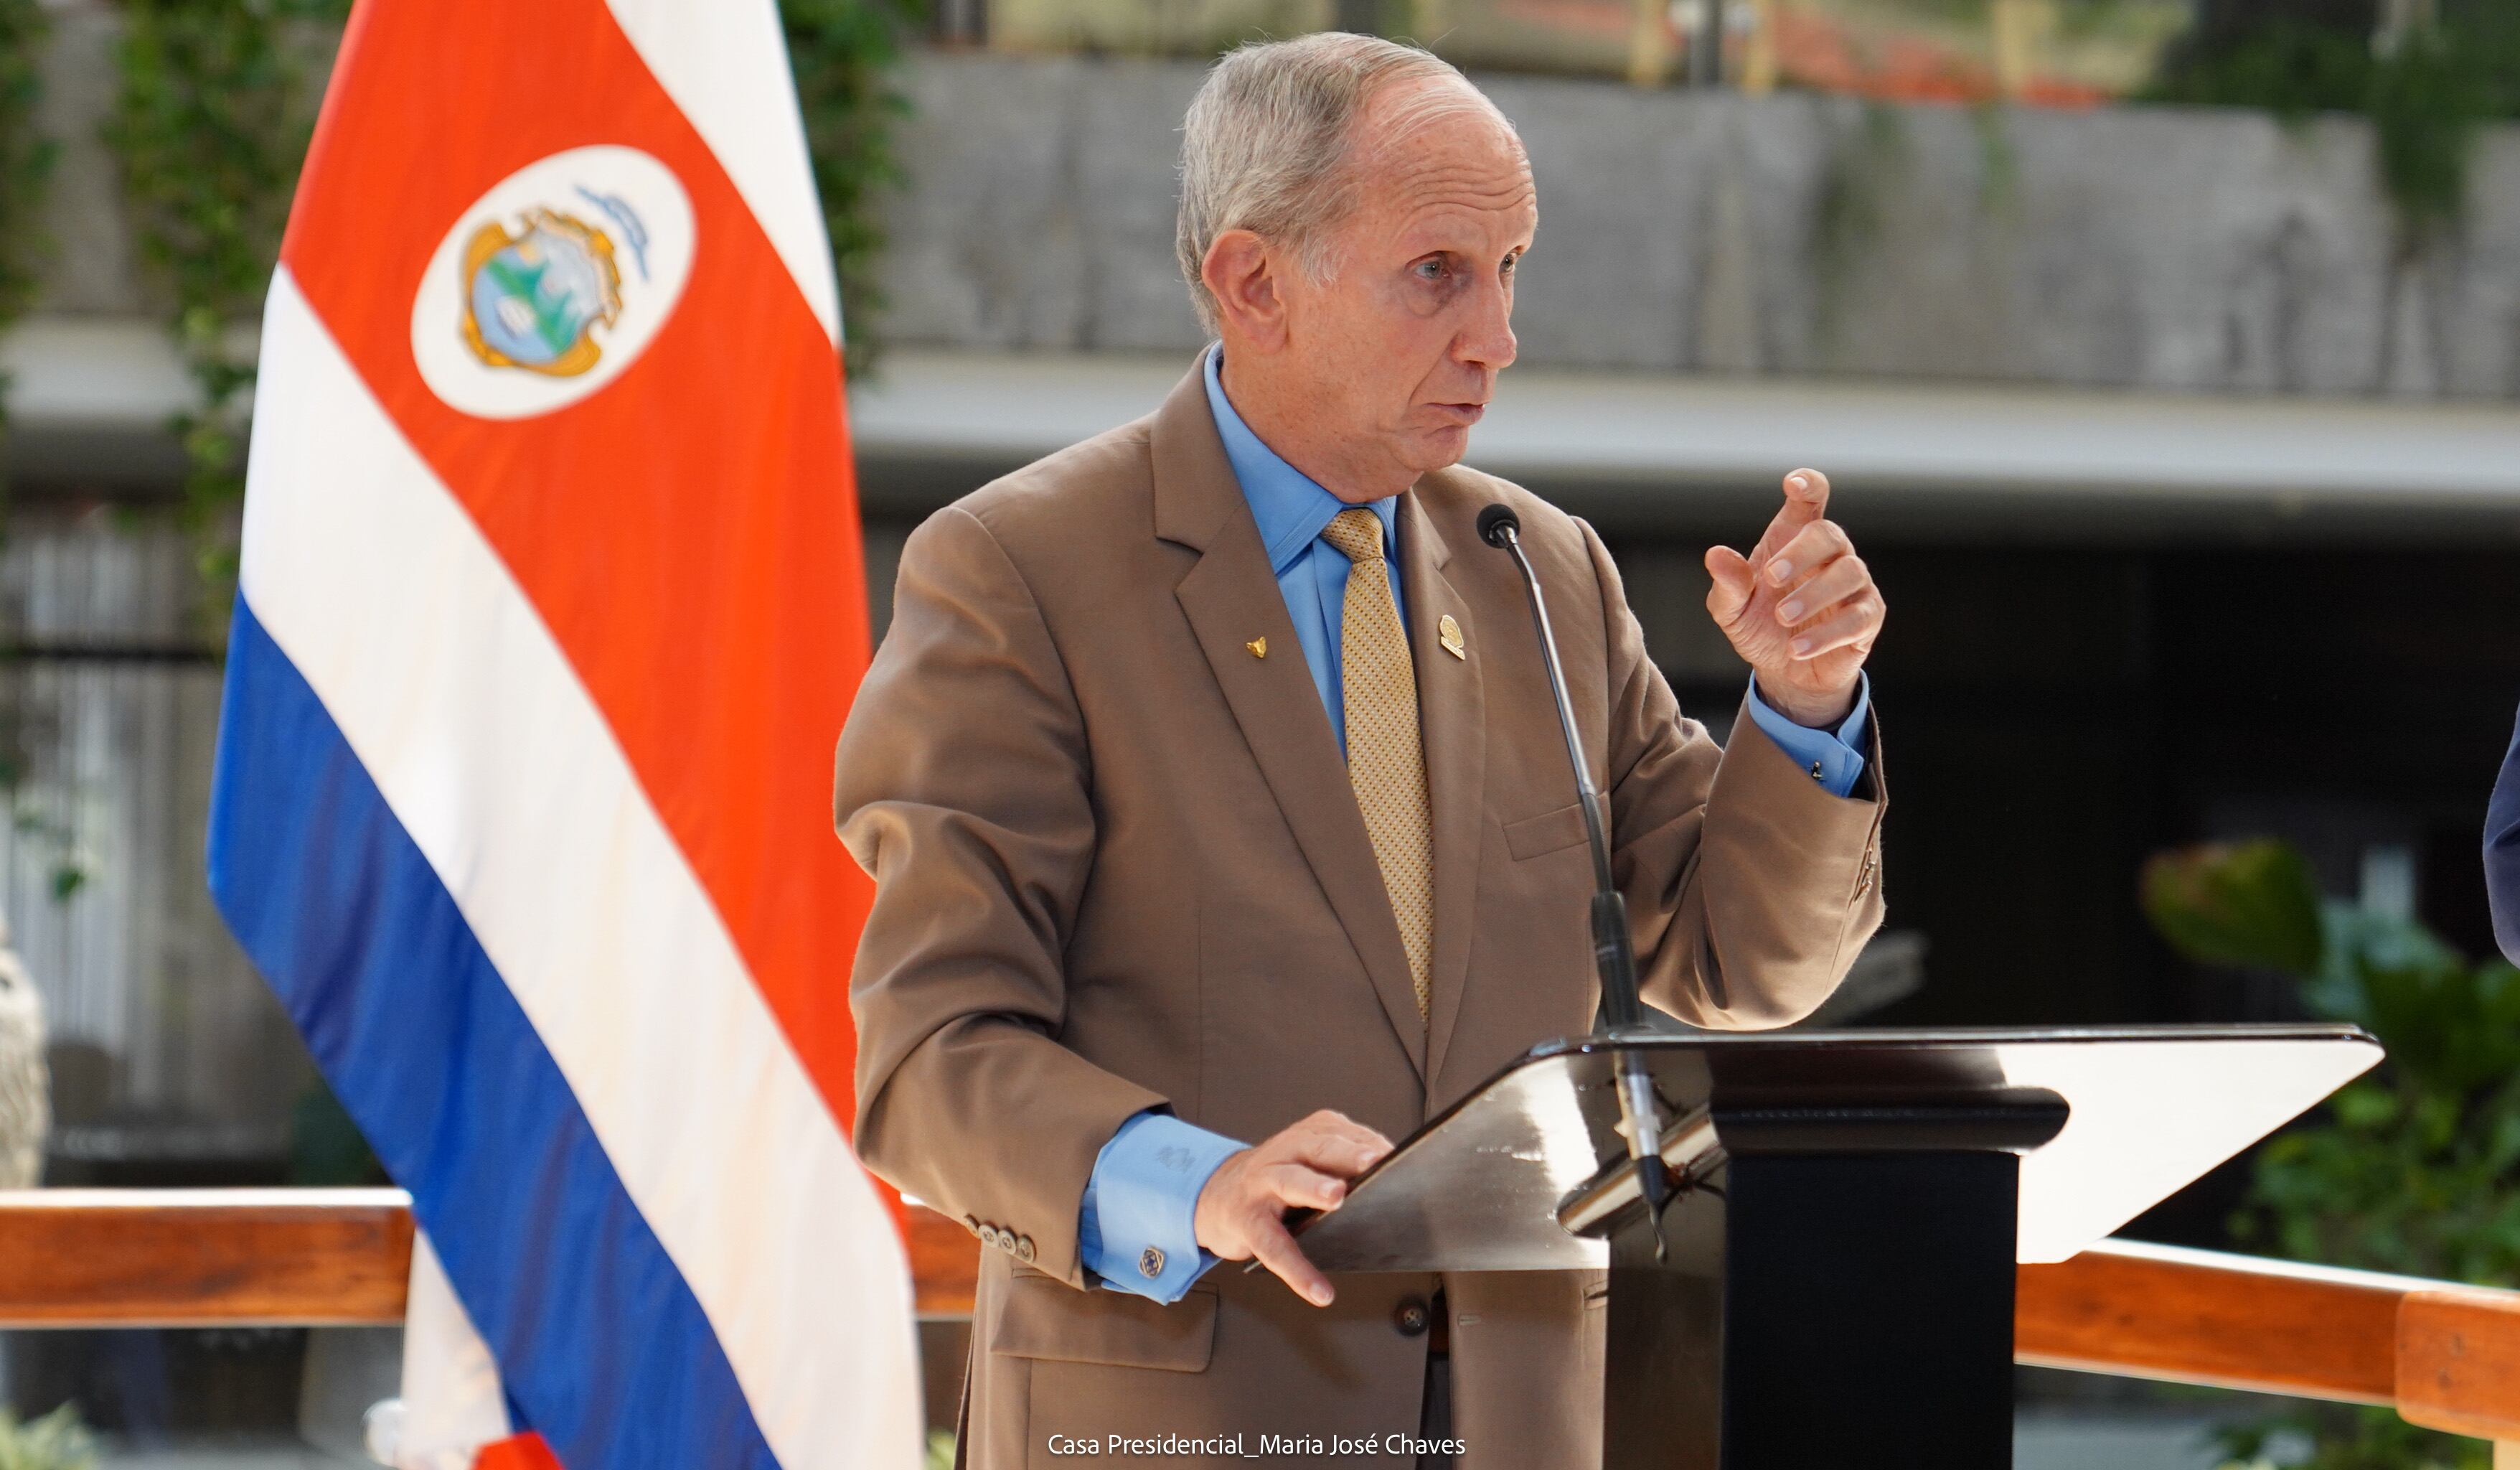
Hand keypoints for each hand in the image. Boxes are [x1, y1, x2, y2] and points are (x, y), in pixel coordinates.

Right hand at [1193, 1109, 1391, 1306]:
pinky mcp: (1248, 1221)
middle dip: (1347, 1153)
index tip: (1401, 1155)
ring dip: (1314, 1187)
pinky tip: (1319, 1291)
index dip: (1371, 1144)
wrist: (1216, 1196)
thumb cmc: (1275, 1181)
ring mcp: (1263, 1184)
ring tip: (1337, 1198)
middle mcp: (1284, 1153)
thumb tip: (1397, 1187)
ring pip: (1290, 1181)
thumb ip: (1345, 1168)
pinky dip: (1297, 1270)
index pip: (1343, 1134)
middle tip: (1373, 1161)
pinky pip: (1274, 1246)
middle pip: (1318, 1148)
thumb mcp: (1308, 1162)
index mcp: (1307, 1136)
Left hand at [1704, 468, 1883, 727]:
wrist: (1784, 673)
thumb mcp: (1732, 609)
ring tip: (1782, 618)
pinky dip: (1826, 634)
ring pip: (1850, 573)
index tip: (1793, 483)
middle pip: (1829, 534)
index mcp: (1794, 539)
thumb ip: (1728, 583)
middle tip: (1771, 578)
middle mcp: (1830, 555)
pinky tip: (1797, 648)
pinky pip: (1858, 618)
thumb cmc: (1760, 627)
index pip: (1810, 500)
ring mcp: (1854, 585)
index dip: (1808, 485)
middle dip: (1801, 553)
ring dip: (1814, 595)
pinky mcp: (1868, 618)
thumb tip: (1715, 555)